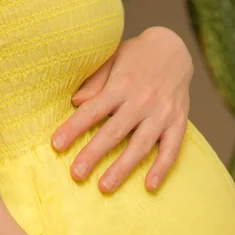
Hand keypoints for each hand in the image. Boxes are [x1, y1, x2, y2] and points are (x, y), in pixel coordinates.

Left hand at [51, 26, 192, 192]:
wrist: (175, 47)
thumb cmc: (136, 57)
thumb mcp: (113, 59)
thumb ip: (95, 82)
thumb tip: (76, 101)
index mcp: (121, 85)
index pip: (92, 110)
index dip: (74, 128)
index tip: (56, 145)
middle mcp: (141, 101)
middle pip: (114, 132)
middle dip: (93, 154)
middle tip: (76, 174)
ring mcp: (161, 114)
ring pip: (140, 145)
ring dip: (122, 168)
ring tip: (105, 187)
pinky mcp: (178, 123)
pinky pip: (171, 149)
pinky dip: (162, 168)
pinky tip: (150, 186)